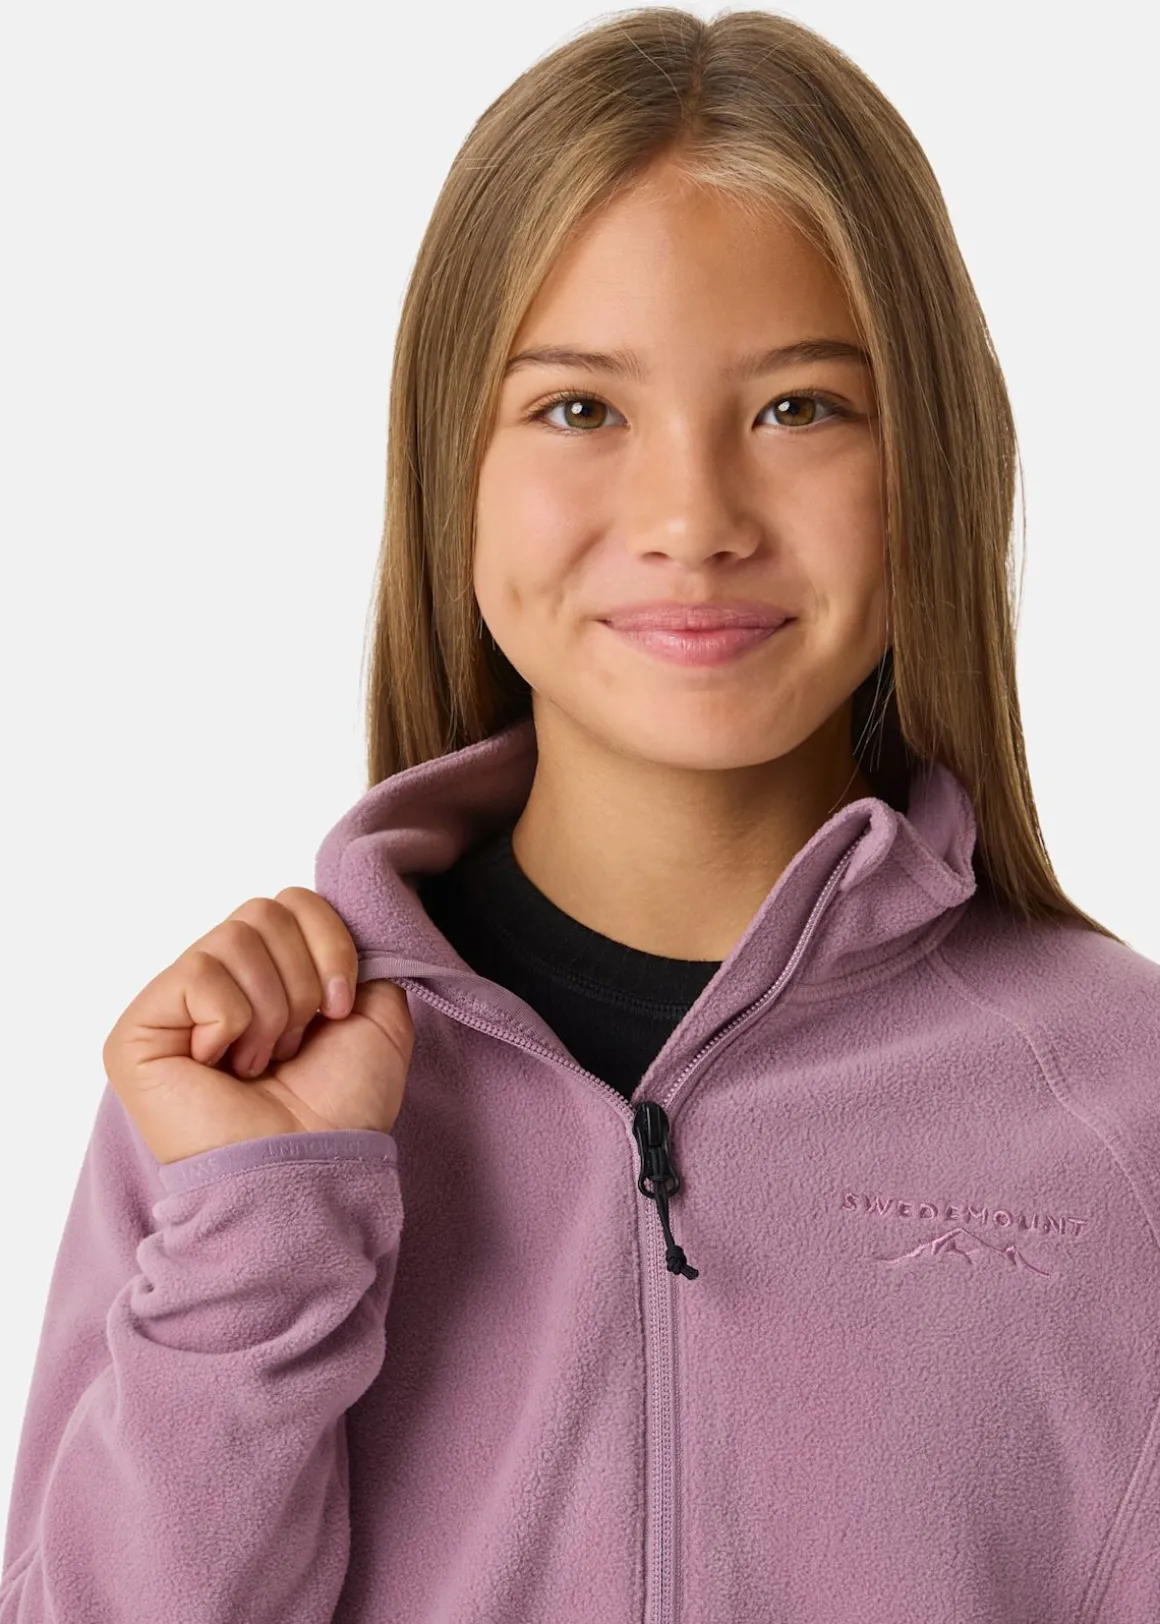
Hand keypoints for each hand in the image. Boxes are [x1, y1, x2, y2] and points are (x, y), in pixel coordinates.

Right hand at [102, 888, 413, 1164]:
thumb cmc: (341, 1107)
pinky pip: (200, 973)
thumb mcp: (377, 1017)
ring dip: (272, 1008)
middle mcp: (217, 982)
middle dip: (301, 981)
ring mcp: (173, 1004)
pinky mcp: (137, 1030)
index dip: (331, 944)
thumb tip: (333, 914)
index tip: (340, 1007)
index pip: (293, 901)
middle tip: (295, 1044)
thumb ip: (360, 957)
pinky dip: (231, 1022)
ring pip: (235, 938)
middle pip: (265, 911)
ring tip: (261, 1062)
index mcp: (268, 976)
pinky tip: (222, 1066)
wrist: (310, 1165)